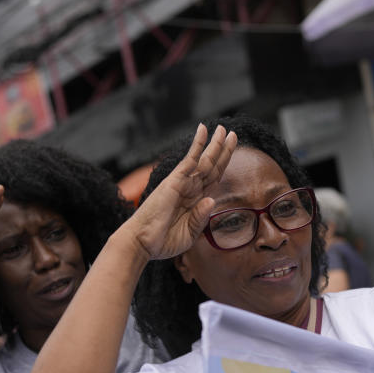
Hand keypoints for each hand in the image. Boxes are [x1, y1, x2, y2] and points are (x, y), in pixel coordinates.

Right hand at [125, 124, 236, 259]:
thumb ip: (200, 218)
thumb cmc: (162, 242)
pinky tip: (204, 129)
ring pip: (205, 160)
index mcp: (194, 202)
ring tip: (224, 129)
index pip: (213, 179)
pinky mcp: (174, 181)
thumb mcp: (188, 234)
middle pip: (212, 166)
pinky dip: (197, 144)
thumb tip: (211, 200)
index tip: (230, 152)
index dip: (223, 165)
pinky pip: (189, 159)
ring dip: (215, 144)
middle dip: (222, 150)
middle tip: (232, 133)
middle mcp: (189, 189)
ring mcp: (182, 183)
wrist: (141, 243)